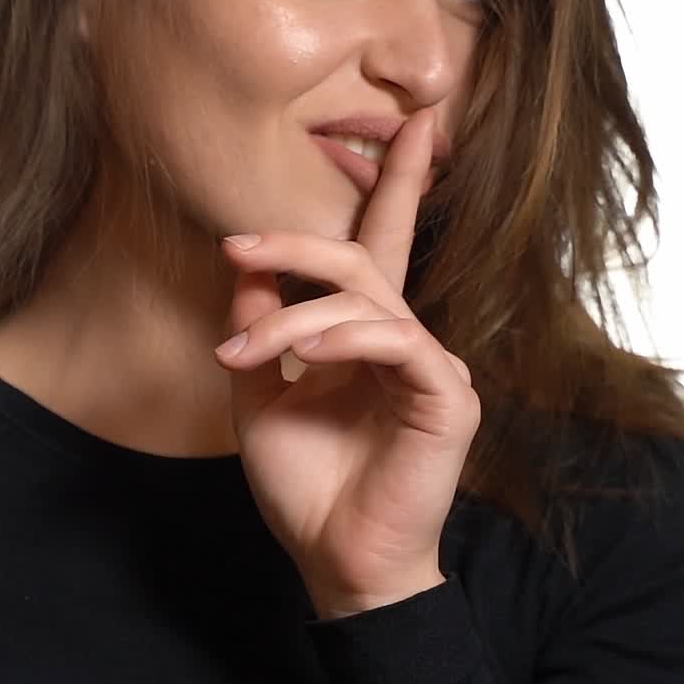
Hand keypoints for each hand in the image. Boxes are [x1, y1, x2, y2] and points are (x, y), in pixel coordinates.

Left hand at [214, 107, 480, 617]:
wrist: (334, 560)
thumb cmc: (304, 481)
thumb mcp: (260, 393)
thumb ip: (258, 325)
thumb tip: (246, 261)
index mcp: (367, 332)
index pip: (383, 241)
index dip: (398, 181)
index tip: (412, 123)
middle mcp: (405, 336)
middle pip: (362, 254)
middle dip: (296, 240)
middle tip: (236, 243)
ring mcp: (431, 363)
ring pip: (366, 297)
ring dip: (293, 316)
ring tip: (242, 353)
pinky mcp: (448, 394)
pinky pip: (395, 340)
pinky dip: (340, 340)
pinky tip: (300, 359)